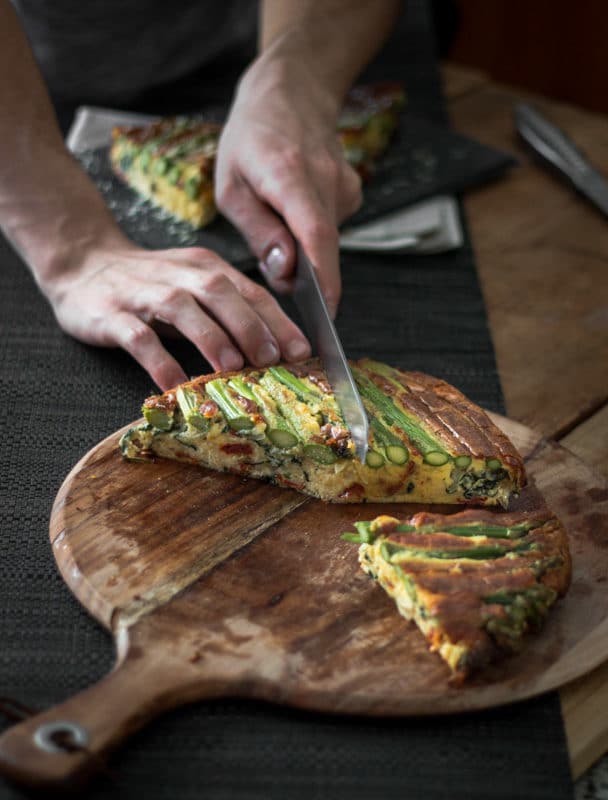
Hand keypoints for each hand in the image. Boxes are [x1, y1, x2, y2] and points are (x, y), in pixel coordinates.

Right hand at [45, 241, 310, 389]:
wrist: (82, 264)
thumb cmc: (150, 283)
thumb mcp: (194, 288)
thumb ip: (229, 311)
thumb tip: (273, 348)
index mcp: (206, 268)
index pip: (249, 291)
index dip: (277, 321)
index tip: (301, 351)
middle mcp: (179, 276)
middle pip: (220, 294)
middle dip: (250, 326)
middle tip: (271, 359)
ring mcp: (143, 293)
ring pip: (182, 309)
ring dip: (211, 337)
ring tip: (232, 366)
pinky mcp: (112, 315)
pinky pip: (138, 337)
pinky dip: (159, 359)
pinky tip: (175, 383)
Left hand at [215, 41, 362, 316]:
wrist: (291, 94)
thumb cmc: (251, 140)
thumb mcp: (231, 187)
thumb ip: (258, 232)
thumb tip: (284, 272)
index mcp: (288, 174)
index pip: (315, 233)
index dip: (323, 276)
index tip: (326, 312)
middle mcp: (325, 178)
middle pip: (322, 245)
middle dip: (302, 273)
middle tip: (276, 267)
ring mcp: (344, 184)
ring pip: (325, 240)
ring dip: (302, 248)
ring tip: (277, 216)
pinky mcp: (353, 192)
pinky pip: (330, 228)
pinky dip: (311, 232)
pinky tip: (296, 206)